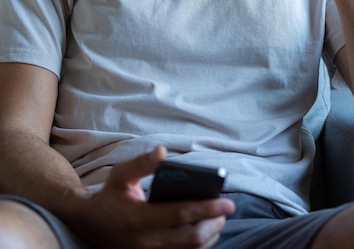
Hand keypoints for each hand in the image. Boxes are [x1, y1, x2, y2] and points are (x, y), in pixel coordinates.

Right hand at [67, 146, 234, 248]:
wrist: (89, 224)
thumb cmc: (109, 195)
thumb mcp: (121, 175)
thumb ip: (143, 163)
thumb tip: (163, 152)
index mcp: (140, 218)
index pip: (181, 214)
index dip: (206, 208)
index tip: (227, 203)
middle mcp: (147, 241)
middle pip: (191, 238)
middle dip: (214, 225)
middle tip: (226, 210)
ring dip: (209, 237)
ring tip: (219, 220)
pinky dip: (197, 246)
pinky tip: (205, 233)